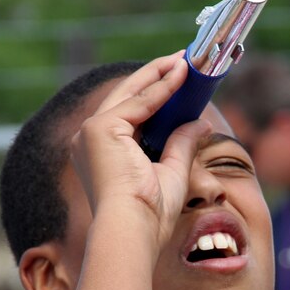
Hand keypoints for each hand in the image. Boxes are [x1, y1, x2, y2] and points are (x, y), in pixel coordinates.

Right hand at [70, 51, 210, 247]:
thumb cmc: (150, 214)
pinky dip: (162, 87)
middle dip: (156, 75)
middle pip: (126, 97)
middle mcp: (87, 139)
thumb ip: (182, 144)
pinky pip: (139, 101)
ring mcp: (90, 132)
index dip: (154, 93)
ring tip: (185, 60)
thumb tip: (201, 121)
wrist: (134, 229)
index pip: (129, 114)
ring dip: (159, 74)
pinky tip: (181, 74)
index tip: (177, 79)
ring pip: (130, 93)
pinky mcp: (99, 129)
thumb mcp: (172, 171)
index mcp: (100, 152)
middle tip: (182, 60)